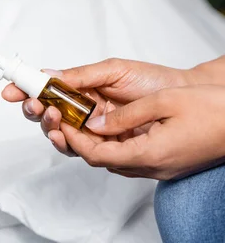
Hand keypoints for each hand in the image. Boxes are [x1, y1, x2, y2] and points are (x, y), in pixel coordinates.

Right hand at [2, 58, 192, 154]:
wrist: (182, 99)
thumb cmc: (151, 82)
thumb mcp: (113, 71)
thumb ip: (79, 76)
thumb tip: (47, 75)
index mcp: (79, 89)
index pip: (45, 89)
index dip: (24, 90)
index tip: (9, 90)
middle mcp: (80, 110)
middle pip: (45, 113)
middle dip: (33, 110)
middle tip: (34, 106)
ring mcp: (90, 130)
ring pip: (56, 133)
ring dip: (47, 127)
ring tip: (51, 119)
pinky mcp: (102, 147)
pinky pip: (76, 149)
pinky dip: (64, 143)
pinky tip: (62, 135)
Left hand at [62, 85, 224, 179]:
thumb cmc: (211, 109)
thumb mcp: (162, 102)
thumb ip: (124, 116)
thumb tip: (93, 124)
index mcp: (149, 154)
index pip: (96, 155)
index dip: (72, 139)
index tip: (60, 121)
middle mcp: (151, 167)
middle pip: (101, 159)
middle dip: (77, 139)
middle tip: (62, 118)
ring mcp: (159, 167)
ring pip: (113, 158)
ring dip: (93, 141)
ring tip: (78, 118)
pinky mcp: (164, 162)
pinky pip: (129, 156)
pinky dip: (111, 142)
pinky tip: (105, 124)